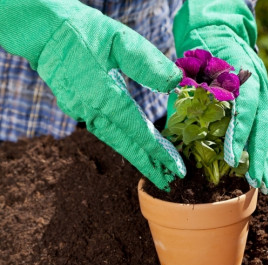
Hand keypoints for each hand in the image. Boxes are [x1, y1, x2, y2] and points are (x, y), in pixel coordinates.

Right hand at [0, 0, 184, 190]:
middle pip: (125, 145)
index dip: (158, 151)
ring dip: (136, 157)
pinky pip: (105, 132)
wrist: (44, 31)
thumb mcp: (120, 40)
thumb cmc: (85, 31)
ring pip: (114, 141)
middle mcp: (89, 110)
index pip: (137, 131)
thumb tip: (176, 82)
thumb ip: (148, 63)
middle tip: (171, 182)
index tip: (177, 168)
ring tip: (157, 172)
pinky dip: (123, 142)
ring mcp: (80, 111)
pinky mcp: (77, 108)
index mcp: (101, 95)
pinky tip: (135, 147)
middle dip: (149, 165)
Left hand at [173, 0, 267, 193]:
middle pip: (265, 123)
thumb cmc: (202, 44)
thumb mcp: (193, 62)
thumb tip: (182, 127)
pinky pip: (264, 126)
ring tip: (262, 182)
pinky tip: (258, 165)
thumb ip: (191, 90)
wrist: (219, 26)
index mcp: (245, 72)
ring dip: (265, 156)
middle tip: (257, 182)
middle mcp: (259, 83)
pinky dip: (261, 147)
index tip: (232, 158)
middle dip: (261, 155)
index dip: (240, 133)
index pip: (246, 107)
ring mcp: (262, 92)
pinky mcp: (259, 99)